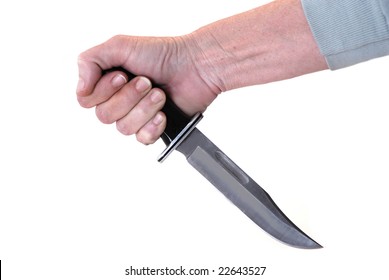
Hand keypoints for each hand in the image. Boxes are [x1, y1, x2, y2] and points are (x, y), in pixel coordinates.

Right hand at [76, 35, 219, 143]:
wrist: (196, 66)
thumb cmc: (163, 54)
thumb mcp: (119, 46)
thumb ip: (90, 62)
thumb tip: (81, 88)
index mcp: (109, 82)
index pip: (87, 101)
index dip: (103, 92)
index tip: (122, 76)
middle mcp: (120, 100)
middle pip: (104, 116)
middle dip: (128, 98)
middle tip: (146, 82)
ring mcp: (137, 115)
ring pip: (123, 128)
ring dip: (143, 109)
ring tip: (160, 94)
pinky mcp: (154, 127)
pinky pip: (142, 139)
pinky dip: (153, 126)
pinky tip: (163, 114)